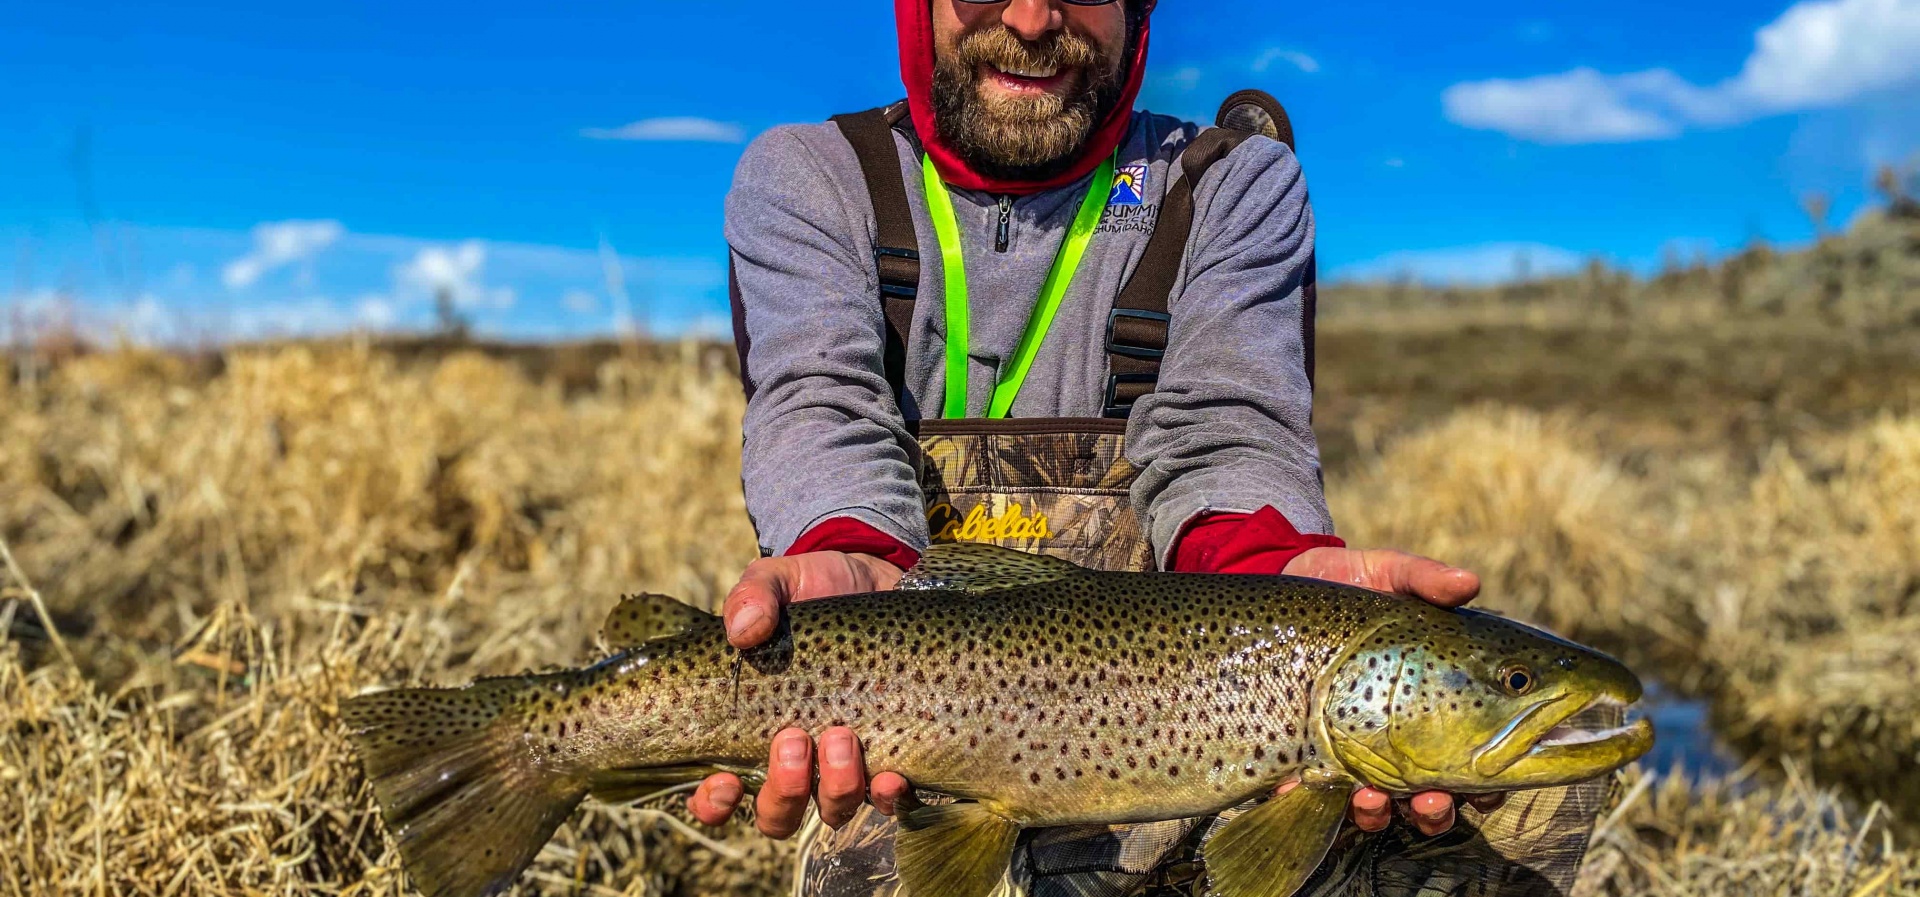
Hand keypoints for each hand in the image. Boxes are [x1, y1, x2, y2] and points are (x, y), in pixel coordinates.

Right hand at [687, 551, 908, 836]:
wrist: (882, 578)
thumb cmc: (816, 590)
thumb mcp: (779, 581)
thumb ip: (754, 597)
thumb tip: (743, 630)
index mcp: (750, 729)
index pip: (717, 793)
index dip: (713, 803)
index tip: (723, 782)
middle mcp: (796, 759)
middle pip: (776, 814)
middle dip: (782, 791)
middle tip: (793, 740)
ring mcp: (844, 764)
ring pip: (832, 809)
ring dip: (835, 787)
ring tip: (842, 735)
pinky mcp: (893, 755)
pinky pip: (889, 799)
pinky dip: (887, 796)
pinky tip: (892, 775)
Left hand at [1282, 546, 1500, 834]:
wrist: (1282, 580)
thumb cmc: (1351, 582)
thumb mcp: (1387, 573)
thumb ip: (1423, 579)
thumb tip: (1468, 583)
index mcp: (1445, 700)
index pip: (1487, 757)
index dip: (1493, 784)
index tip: (1488, 788)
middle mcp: (1408, 736)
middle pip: (1439, 796)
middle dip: (1438, 810)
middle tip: (1431, 799)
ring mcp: (1357, 749)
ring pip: (1382, 807)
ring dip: (1381, 812)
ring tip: (1371, 798)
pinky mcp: (1308, 752)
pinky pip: (1315, 795)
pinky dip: (1315, 800)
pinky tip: (1303, 786)